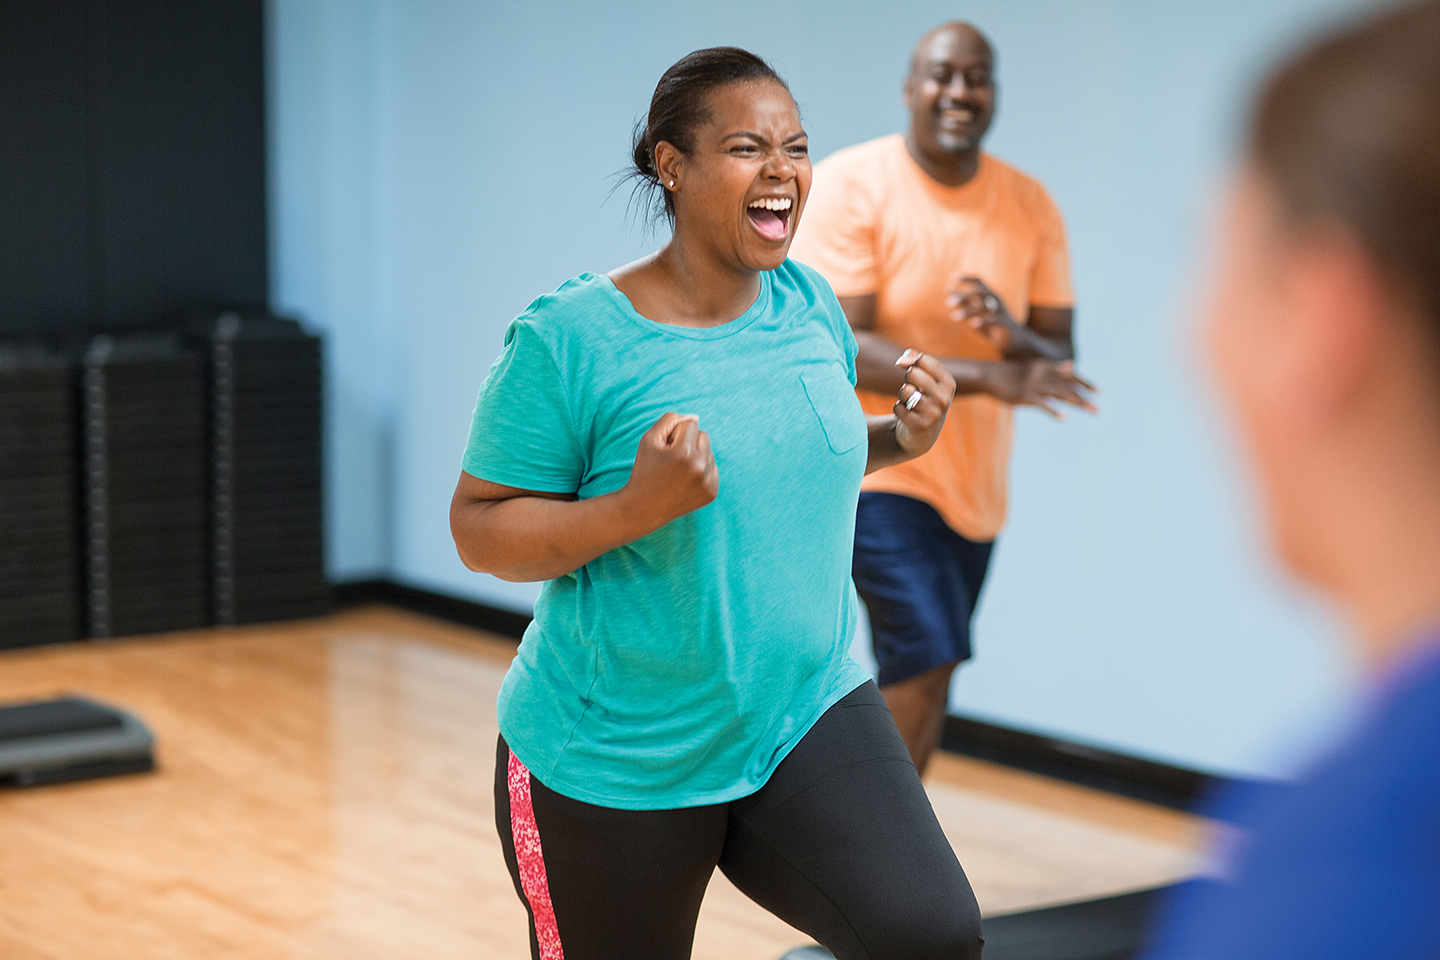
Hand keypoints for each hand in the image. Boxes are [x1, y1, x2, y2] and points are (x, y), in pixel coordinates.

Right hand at [621, 412, 718, 527]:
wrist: (644, 508)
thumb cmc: (645, 470)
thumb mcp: (649, 439)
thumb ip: (671, 420)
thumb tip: (695, 417)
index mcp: (685, 452)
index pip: (691, 424)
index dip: (675, 434)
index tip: (665, 450)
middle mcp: (700, 467)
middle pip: (704, 436)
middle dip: (689, 443)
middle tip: (672, 460)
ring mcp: (708, 482)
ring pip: (709, 452)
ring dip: (696, 457)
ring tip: (678, 472)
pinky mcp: (712, 492)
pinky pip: (713, 469)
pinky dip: (701, 472)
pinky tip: (685, 482)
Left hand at [893, 349, 955, 455]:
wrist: (922, 435)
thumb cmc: (922, 398)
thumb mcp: (924, 377)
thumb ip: (913, 359)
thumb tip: (900, 361)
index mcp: (948, 383)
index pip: (922, 359)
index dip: (911, 363)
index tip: (914, 373)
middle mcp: (944, 398)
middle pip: (911, 373)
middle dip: (906, 380)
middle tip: (913, 391)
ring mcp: (934, 413)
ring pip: (904, 390)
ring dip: (902, 396)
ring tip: (911, 404)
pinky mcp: (920, 426)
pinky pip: (898, 407)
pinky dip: (898, 409)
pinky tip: (908, 416)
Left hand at [947, 276, 1022, 350]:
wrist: (1013, 339)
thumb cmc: (991, 325)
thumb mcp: (976, 313)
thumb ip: (964, 303)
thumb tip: (948, 290)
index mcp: (990, 295)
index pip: (979, 282)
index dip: (967, 279)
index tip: (952, 278)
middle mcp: (996, 300)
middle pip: (979, 293)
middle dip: (963, 296)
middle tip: (948, 303)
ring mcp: (1001, 311)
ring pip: (985, 307)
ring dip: (968, 311)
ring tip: (954, 317)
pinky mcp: (1005, 323)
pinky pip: (994, 320)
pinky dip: (983, 321)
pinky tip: (972, 324)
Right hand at [987, 359, 1098, 418]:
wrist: (988, 374)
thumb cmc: (1010, 372)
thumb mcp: (1034, 367)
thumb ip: (1053, 367)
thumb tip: (1072, 365)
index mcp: (1045, 367)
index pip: (1070, 376)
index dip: (1085, 382)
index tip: (1099, 391)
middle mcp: (1044, 375)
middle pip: (1069, 387)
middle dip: (1085, 397)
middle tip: (1098, 408)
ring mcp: (1035, 385)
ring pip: (1061, 395)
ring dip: (1078, 403)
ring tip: (1092, 411)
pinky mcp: (1026, 395)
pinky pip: (1043, 404)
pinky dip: (1054, 411)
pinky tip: (1064, 418)